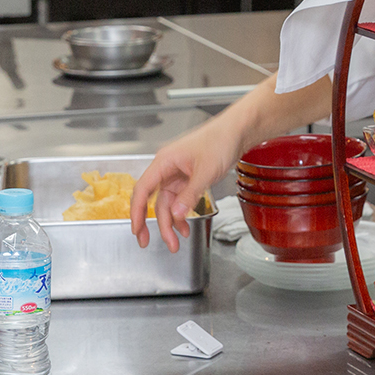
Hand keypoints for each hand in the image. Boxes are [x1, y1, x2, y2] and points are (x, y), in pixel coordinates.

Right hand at [130, 115, 242, 252]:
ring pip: (168, 204)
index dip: (136, 212)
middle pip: (154, 201)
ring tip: (176, 242)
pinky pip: (180, 200)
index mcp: (164, 162)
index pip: (142, 190)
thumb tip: (176, 214)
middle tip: (149, 243)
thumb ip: (189, 195)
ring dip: (171, 223)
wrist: (237, 131)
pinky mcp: (188, 178)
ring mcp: (178, 174)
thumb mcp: (205, 172)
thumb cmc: (220, 141)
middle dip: (155, 224)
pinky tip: (185, 227)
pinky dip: (182, 214)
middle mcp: (167, 168)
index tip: (136, 230)